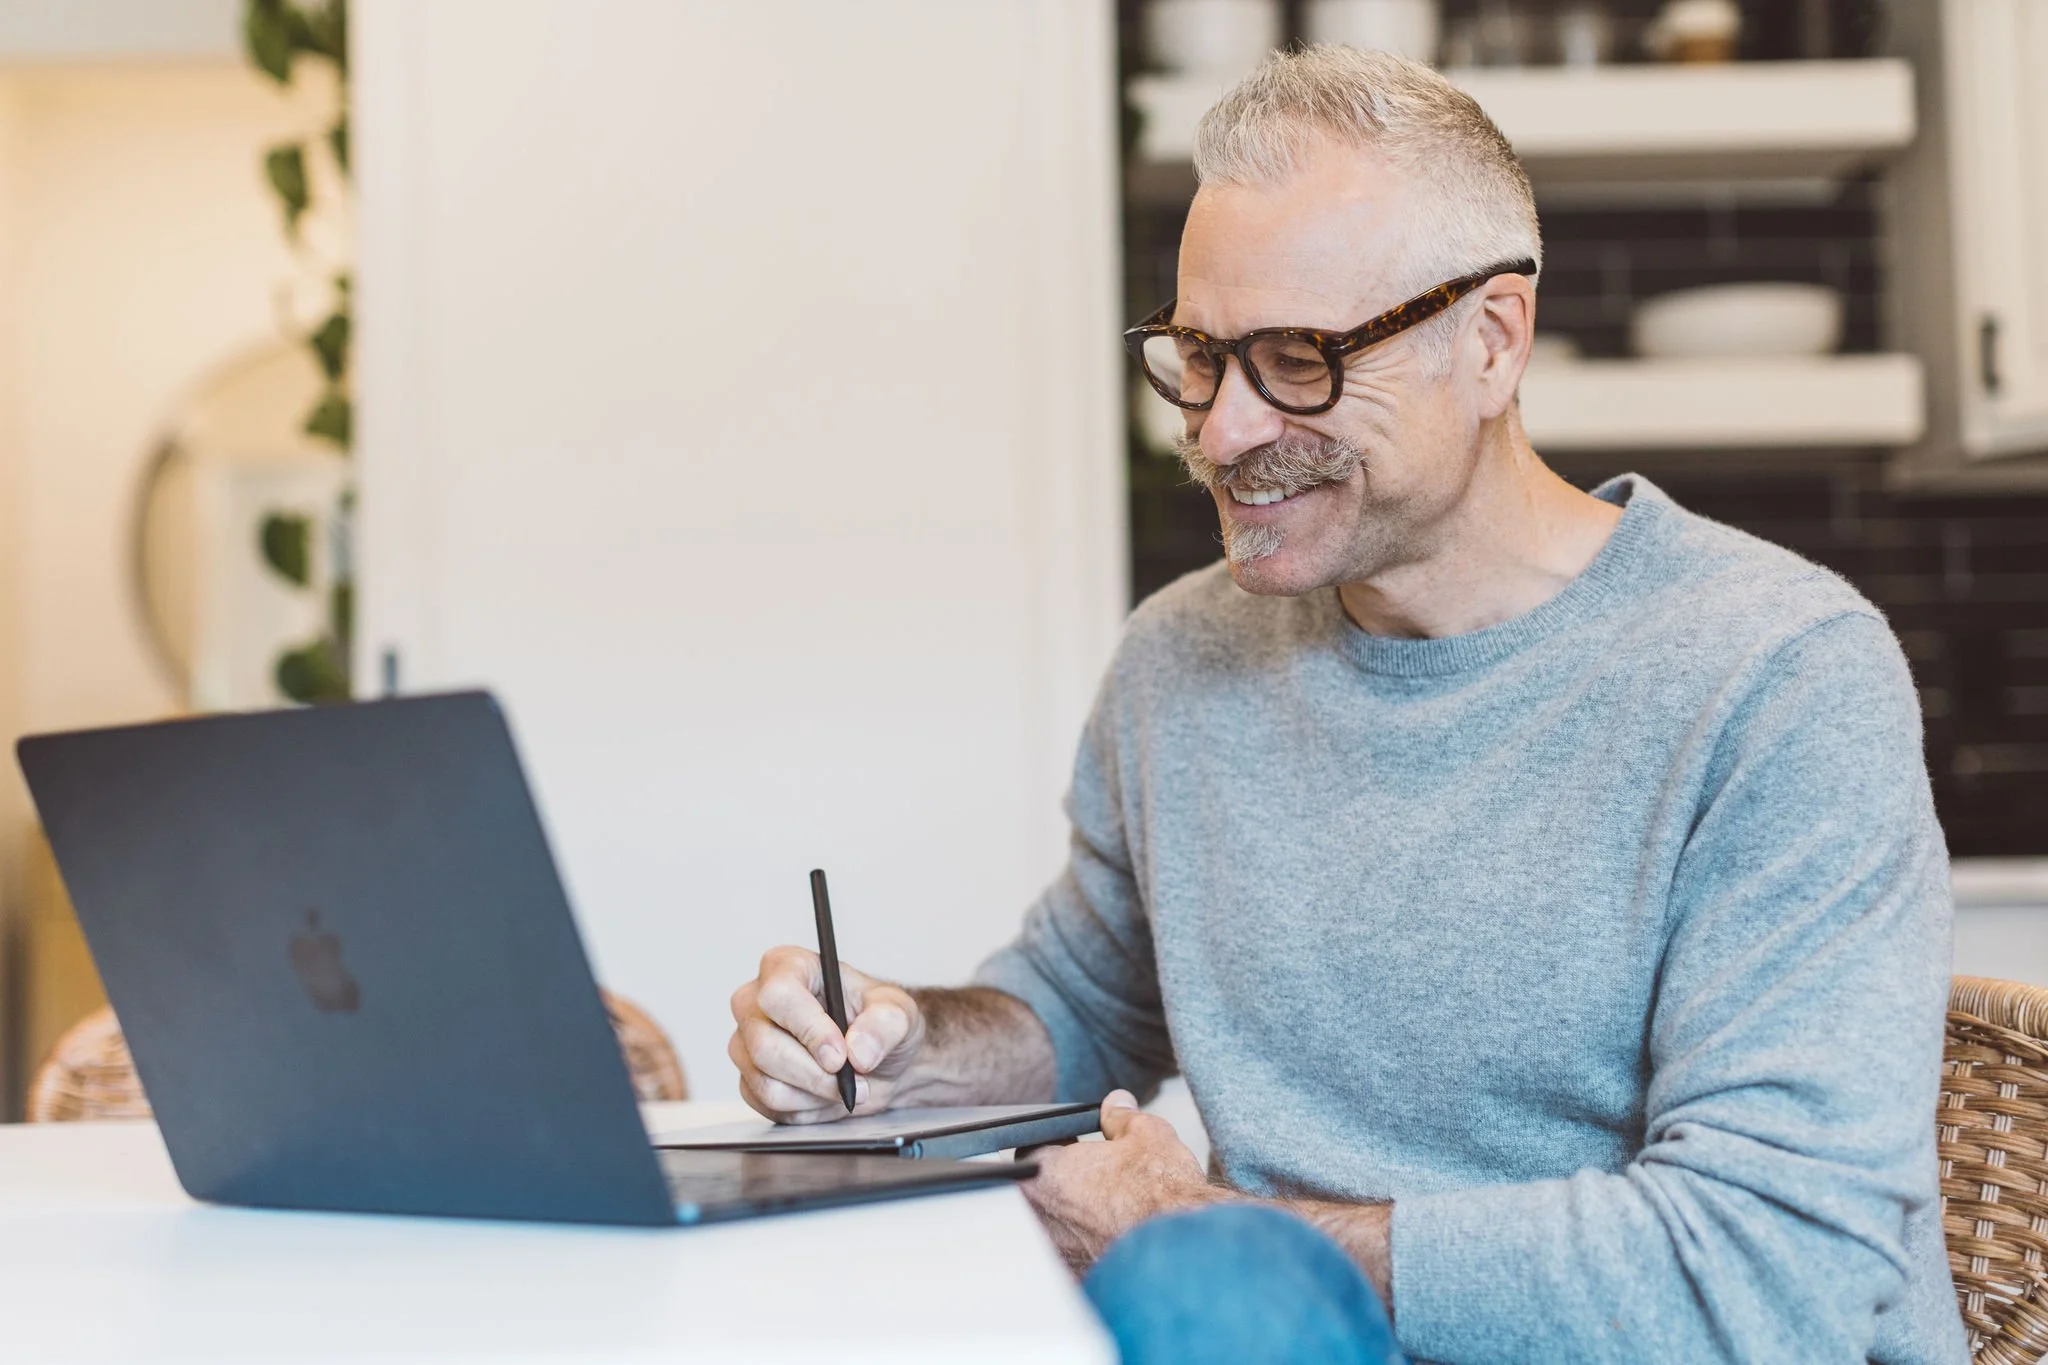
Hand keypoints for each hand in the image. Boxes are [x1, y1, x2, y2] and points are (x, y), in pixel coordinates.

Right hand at [727, 946, 923, 1122]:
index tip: (839, 1054)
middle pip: (764, 1045)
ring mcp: (746, 1042)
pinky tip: (825, 1094)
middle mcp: (756, 1001)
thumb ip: (885, 1024)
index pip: (778, 995)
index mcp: (787, 966)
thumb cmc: (879, 1023)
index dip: (808, 1028)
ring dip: (815, 1093)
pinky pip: (767, 1105)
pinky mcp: (748, 1079)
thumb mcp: (898, 1013)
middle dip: (815, 1073)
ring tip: (846, 1086)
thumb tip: (858, 1050)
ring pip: (766, 1082)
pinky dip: (805, 1108)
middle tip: (853, 1080)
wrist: (878, 1061)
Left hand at [1021, 1090, 1218, 1271]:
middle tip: (1098, 1177)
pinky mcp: (1077, 1280)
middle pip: (1041, 1189)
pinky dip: (1091, 1246)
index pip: (1031, 1148)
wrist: (1183, 1248)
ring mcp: (1055, 1253)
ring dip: (1076, 1216)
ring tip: (1110, 1208)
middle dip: (1065, 1181)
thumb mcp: (1145, 1134)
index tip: (1079, 1147)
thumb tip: (1117, 1104)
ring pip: (1057, 1225)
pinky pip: (1075, 1256)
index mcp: (1042, 1172)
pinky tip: (1117, 1237)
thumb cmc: (1160, 1192)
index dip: (1058, 1144)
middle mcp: (1038, 1217)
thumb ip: (1121, 1115)